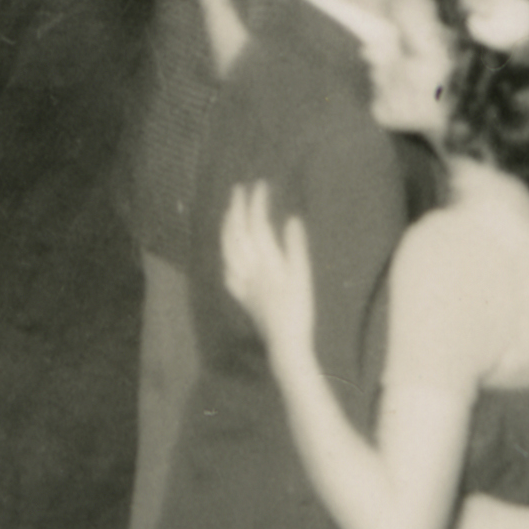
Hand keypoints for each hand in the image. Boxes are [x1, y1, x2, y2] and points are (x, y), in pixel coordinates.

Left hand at [216, 182, 319, 354]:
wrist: (286, 343)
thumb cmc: (299, 309)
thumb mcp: (303, 277)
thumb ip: (296, 247)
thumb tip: (291, 219)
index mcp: (266, 260)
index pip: (257, 224)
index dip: (257, 203)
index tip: (261, 185)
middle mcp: (249, 268)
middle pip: (237, 232)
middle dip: (236, 208)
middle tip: (238, 189)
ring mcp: (243, 282)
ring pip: (227, 248)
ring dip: (227, 226)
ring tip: (229, 212)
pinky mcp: (242, 296)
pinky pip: (227, 270)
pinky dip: (226, 254)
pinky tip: (227, 253)